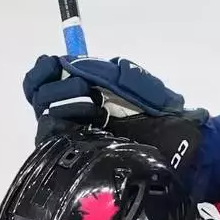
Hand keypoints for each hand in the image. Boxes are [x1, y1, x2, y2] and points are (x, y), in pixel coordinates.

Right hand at [21, 55, 206, 167]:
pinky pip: (53, 136)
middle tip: (84, 85)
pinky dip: (67, 120)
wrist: (180, 145)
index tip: (54, 63)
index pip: (43, 81)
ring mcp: (73, 137)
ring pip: (45, 113)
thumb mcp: (135, 84)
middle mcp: (72, 116)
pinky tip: (92, 118)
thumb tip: (73, 64)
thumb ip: (106, 71)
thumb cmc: (161, 115)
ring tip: (94, 104)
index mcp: (83, 95)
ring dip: (63, 99)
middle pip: (38, 95)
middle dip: (56, 84)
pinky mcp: (76, 156)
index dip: (43, 70)